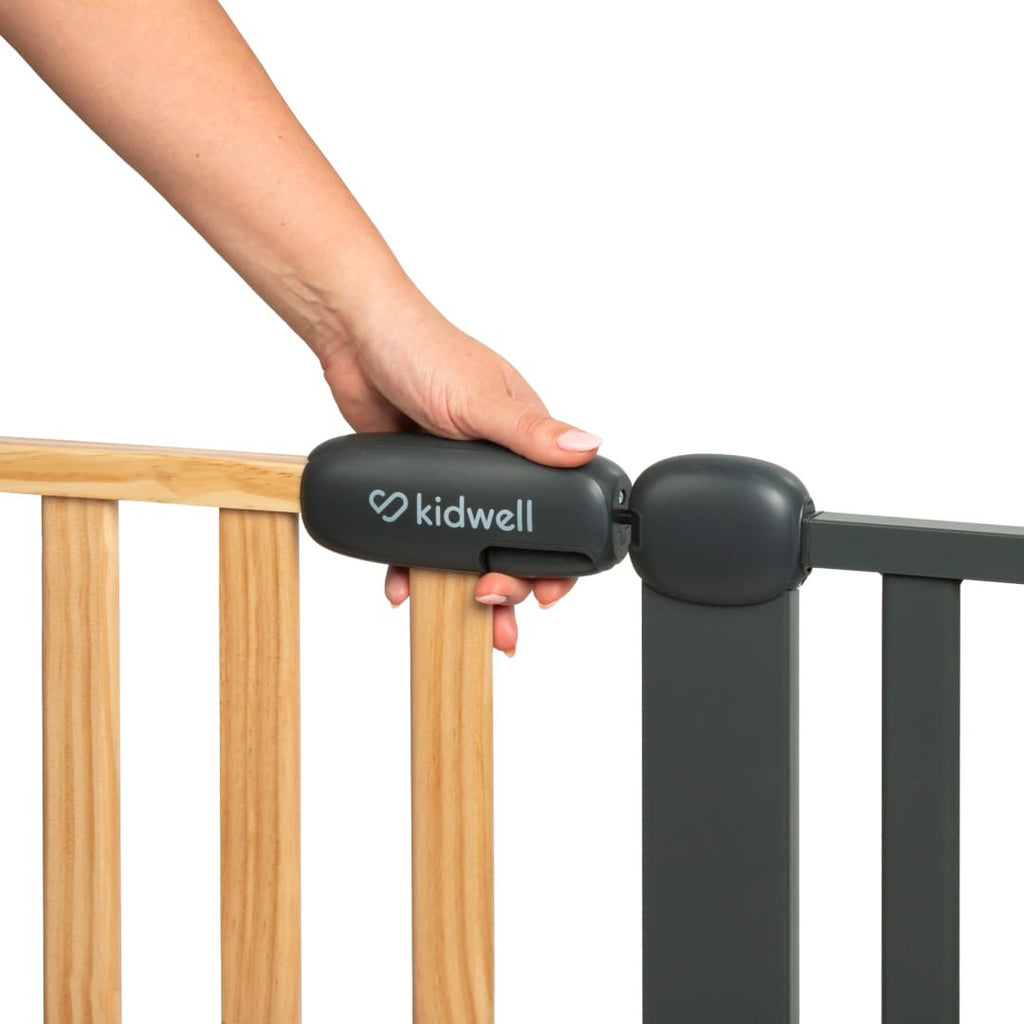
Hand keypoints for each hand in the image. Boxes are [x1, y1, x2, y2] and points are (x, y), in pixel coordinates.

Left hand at [319, 308, 601, 654]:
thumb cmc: (423, 349)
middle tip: (495, 602)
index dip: (559, 557)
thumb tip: (587, 447)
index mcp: (526, 444)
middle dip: (512, 583)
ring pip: (469, 549)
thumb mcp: (480, 397)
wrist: (353, 340)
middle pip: (515, 542)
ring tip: (464, 618)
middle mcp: (495, 467)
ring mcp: (454, 481)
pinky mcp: (415, 489)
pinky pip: (420, 540)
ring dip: (468, 589)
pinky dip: (413, 568)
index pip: (558, 510)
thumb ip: (530, 431)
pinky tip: (403, 587)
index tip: (547, 589)